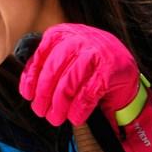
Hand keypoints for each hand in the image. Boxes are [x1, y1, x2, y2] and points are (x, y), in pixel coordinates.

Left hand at [18, 23, 139, 126]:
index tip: (27, 95)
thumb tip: (26, 86)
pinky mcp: (109, 71)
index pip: (41, 55)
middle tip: (40, 111)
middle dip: (43, 94)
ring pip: (68, 83)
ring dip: (59, 105)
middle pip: (53, 70)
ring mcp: (95, 54)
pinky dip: (78, 109)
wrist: (124, 66)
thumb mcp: (67, 56)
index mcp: (64, 33)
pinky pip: (87, 94)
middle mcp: (79, 39)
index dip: (32, 77)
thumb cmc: (88, 64)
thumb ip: (48, 63)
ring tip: (55, 118)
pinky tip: (74, 118)